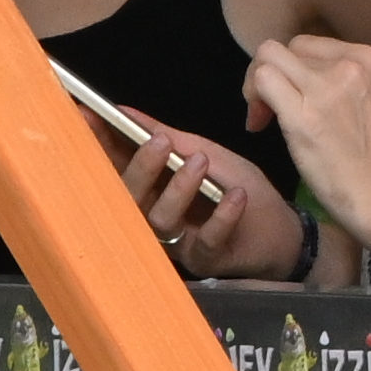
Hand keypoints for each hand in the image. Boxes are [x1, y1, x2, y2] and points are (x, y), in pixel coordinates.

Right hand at [117, 119, 303, 281]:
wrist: (282, 228)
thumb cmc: (240, 188)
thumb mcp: (208, 152)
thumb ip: (169, 136)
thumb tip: (125, 111)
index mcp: (150, 186)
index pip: (116, 164)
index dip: (99, 142)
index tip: (88, 116)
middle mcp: (154, 213)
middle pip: (128, 196)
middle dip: (139, 168)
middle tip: (159, 142)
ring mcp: (176, 240)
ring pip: (159, 219)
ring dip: (178, 189)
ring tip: (201, 162)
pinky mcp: (203, 259)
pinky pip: (204, 240)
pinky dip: (221, 217)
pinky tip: (236, 197)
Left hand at [237, 28, 370, 248]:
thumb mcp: (366, 99)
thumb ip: (336, 80)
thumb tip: (294, 75)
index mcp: (367, 58)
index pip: (306, 45)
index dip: (290, 70)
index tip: (290, 99)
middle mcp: (348, 65)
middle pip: (283, 50)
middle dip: (269, 76)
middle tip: (270, 111)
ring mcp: (326, 88)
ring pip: (267, 58)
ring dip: (255, 86)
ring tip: (263, 118)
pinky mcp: (303, 114)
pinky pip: (262, 81)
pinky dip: (252, 100)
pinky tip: (258, 126)